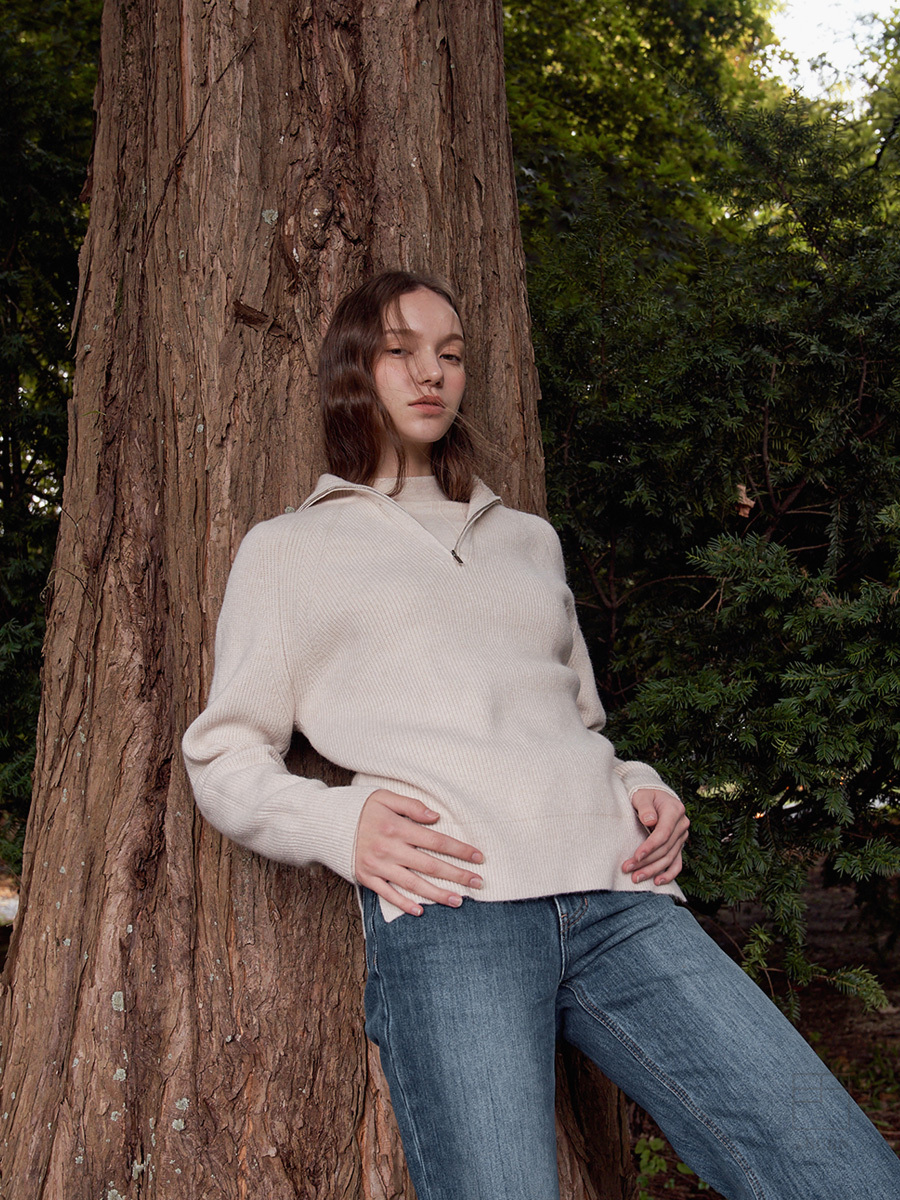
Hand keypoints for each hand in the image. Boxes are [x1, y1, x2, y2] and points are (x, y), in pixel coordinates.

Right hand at [354, 789, 484, 915]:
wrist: (323, 822)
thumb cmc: (357, 807)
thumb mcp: (383, 796)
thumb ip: (411, 806)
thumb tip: (436, 817)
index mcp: (396, 827)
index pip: (436, 840)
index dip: (459, 849)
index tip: (479, 857)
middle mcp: (389, 849)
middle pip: (430, 865)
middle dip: (457, 875)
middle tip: (478, 883)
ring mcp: (377, 866)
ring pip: (413, 884)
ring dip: (437, 894)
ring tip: (458, 901)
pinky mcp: (366, 877)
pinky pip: (387, 894)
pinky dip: (403, 903)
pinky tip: (420, 911)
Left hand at [622, 787, 688, 885]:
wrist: (655, 796)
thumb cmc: (645, 795)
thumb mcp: (642, 795)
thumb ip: (645, 806)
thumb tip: (650, 820)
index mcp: (675, 811)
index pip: (663, 834)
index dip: (650, 847)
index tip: (636, 856)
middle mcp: (682, 825)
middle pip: (665, 849)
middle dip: (646, 861)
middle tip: (628, 869)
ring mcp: (682, 836)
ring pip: (669, 858)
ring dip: (653, 870)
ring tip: (636, 878)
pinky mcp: (679, 845)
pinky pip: (677, 863)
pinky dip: (669, 874)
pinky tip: (657, 882)